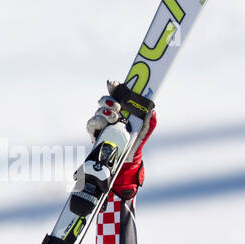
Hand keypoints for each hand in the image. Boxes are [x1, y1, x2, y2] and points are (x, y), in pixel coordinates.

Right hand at [86, 83, 156, 199]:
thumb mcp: (144, 131)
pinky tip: (104, 124)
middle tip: (118, 106)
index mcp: (122, 108)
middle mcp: (110, 112)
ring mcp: (101, 121)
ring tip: (114, 118)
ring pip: (99, 109)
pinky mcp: (94, 130)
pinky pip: (92, 122)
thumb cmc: (134, 141)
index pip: (116, 94)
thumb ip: (149, 122)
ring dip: (106, 111)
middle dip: (110, 99)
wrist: (126, 159)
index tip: (115, 84)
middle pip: (105, 99)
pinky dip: (98, 121)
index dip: (114, 87)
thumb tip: (152, 111)